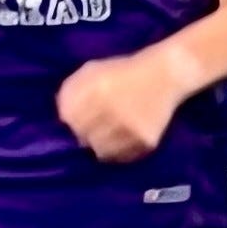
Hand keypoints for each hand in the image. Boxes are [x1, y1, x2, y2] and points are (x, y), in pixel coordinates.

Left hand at [57, 47, 183, 161]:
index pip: (69, 118)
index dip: (71, 121)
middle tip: (95, 128)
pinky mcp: (145, 140)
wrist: (165, 74)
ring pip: (100, 151)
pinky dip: (118, 152)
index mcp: (96, 89)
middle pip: (83, 137)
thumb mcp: (92, 70)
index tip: (78, 119)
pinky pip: (122, 157)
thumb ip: (71, 90)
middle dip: (85, 133)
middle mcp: (111, 110)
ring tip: (109, 134)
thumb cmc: (123, 71)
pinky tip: (123, 139)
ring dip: (100, 144)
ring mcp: (129, 128)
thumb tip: (61, 118)